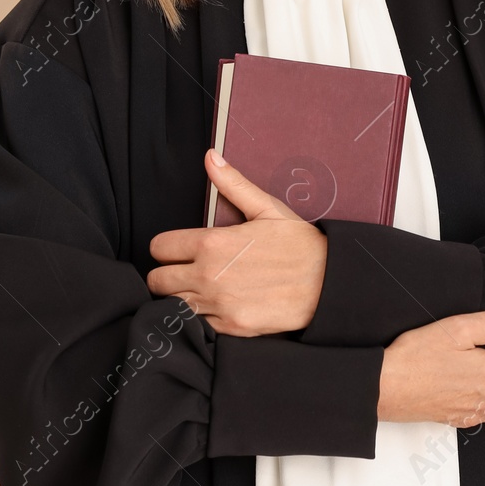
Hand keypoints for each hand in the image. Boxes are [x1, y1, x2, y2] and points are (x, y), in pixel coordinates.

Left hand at [146, 149, 327, 336]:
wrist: (327, 283)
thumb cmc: (299, 244)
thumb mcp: (267, 209)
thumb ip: (232, 185)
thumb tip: (211, 158)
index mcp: (212, 244)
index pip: (159, 248)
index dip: (166, 248)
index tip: (177, 250)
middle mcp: (208, 276)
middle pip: (157, 281)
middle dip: (166, 273)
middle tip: (184, 270)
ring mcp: (218, 304)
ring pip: (173, 305)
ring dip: (181, 296)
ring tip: (199, 288)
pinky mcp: (230, 327)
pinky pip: (197, 325)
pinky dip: (201, 317)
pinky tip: (216, 305)